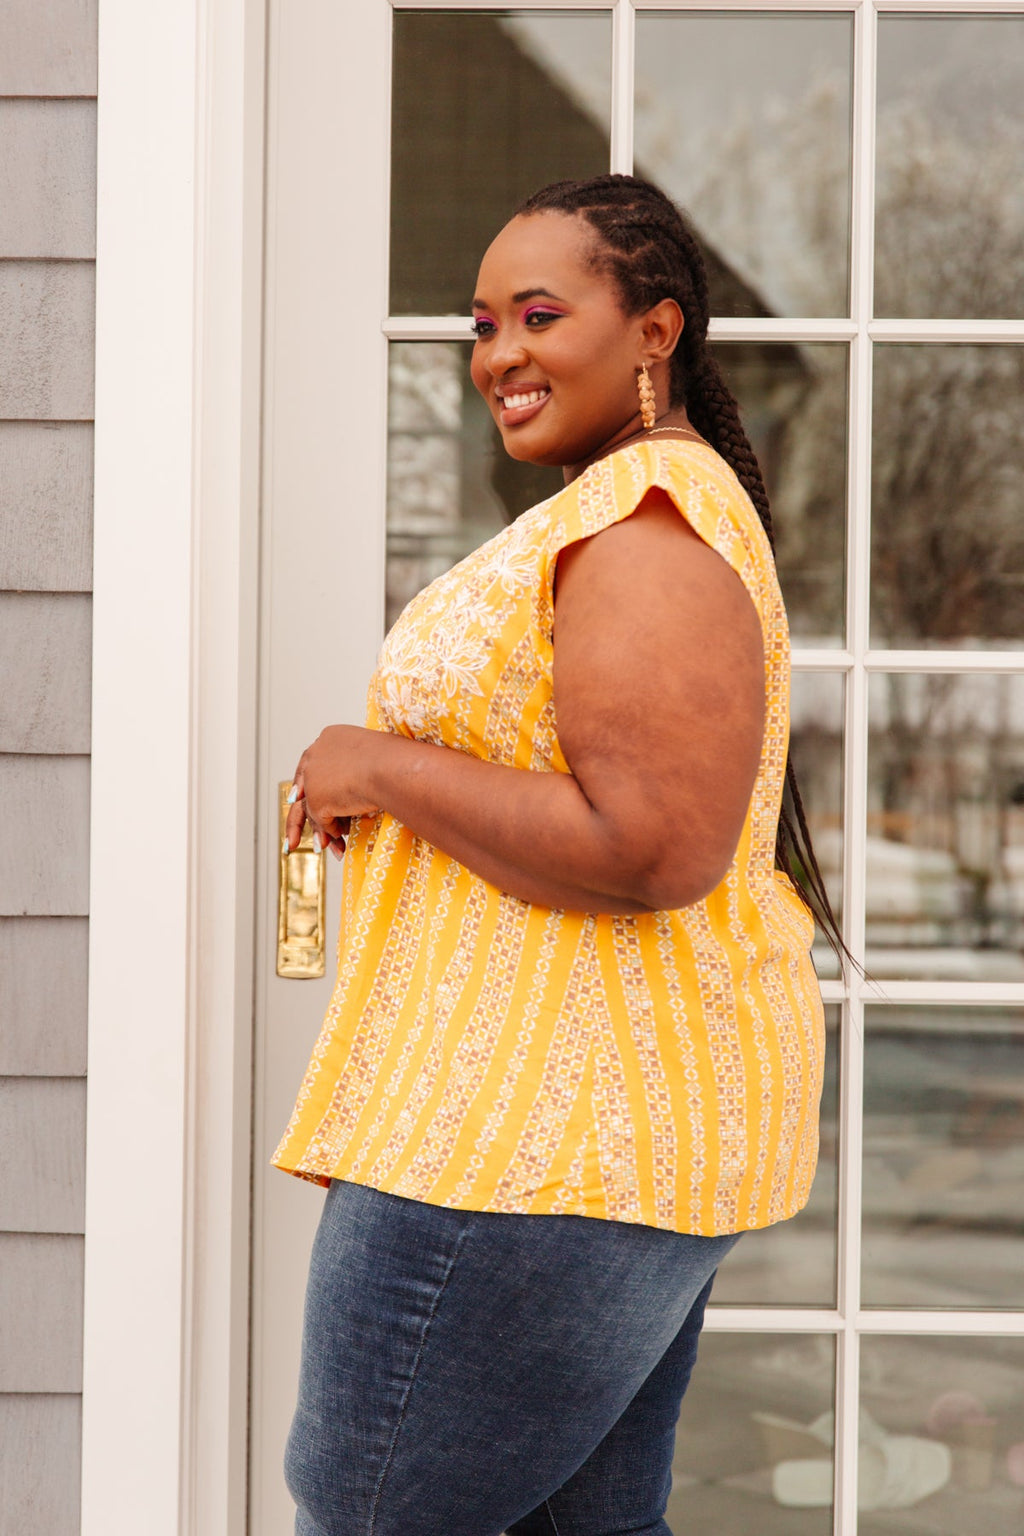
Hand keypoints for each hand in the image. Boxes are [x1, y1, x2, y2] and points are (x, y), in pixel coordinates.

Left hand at [284, 724, 382, 858]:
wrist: (391, 767)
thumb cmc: (396, 759)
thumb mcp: (374, 756)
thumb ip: (358, 767)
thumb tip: (359, 784)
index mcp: (329, 738)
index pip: (313, 760)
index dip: (309, 779)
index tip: (301, 794)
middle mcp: (316, 753)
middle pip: (302, 783)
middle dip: (299, 804)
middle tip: (294, 820)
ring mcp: (313, 778)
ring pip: (310, 807)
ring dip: (318, 829)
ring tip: (322, 845)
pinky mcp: (317, 800)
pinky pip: (322, 820)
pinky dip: (332, 831)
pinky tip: (342, 839)